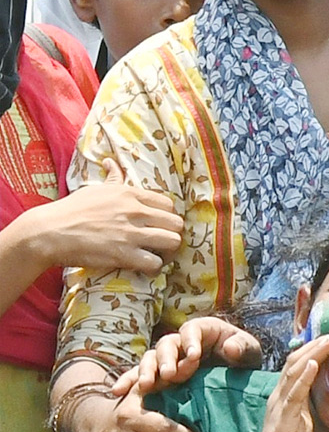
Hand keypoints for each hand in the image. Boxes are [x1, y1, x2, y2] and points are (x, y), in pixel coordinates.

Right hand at [33, 158, 182, 273]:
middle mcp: (135, 211)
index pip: (169, 204)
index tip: (158, 226)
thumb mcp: (95, 189)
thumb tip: (111, 163)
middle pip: (177, 223)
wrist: (49, 231)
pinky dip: (154, 268)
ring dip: (168, 252)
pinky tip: (145, 268)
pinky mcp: (124, 254)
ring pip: (173, 242)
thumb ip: (112, 178)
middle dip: (172, 235)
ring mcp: (131, 233)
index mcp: (130, 194)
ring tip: (157, 256)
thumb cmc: (71, 210)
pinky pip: (155, 263)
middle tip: (162, 243)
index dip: (167, 217)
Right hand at [111, 317, 262, 397]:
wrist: (237, 381)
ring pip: (150, 359)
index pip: (192, 329)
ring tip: (145, 386)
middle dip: (166, 359)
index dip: (191, 341)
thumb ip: (243, 348)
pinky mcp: (159, 376)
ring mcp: (168, 359)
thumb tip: (230, 348)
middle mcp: (181, 342)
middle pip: (167, 344)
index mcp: (203, 330)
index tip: (195, 356)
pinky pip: (139, 376)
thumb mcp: (250, 354)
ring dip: (146, 371)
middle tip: (169, 375)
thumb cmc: (244, 361)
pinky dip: (128, 382)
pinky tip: (118, 391)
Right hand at [245, 330, 328, 431]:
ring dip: (314, 353)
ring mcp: (279, 406)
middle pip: (297, 360)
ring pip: (295, 371)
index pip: (299, 363)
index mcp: (285, 395)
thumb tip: (315, 389)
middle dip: (318, 344)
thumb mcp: (301, 419)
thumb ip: (305, 402)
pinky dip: (303, 377)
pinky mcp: (282, 419)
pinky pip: (293, 394)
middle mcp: (279, 395)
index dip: (315, 348)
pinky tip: (313, 364)